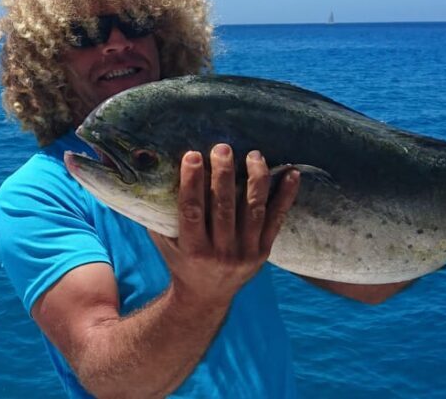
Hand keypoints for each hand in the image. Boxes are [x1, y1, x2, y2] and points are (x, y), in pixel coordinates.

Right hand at [149, 144, 299, 306]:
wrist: (206, 297)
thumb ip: (161, 213)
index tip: (193, 155)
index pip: (192, 210)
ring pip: (254, 209)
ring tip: (254, 154)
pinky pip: (277, 219)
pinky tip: (291, 173)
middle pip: (224, 207)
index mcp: (193, 249)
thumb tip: (154, 172)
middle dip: (224, 174)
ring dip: (255, 178)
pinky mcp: (264, 251)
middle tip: (223, 148)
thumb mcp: (165, 241)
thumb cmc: (181, 260)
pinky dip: (286, 195)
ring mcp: (246, 252)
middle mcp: (221, 252)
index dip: (192, 182)